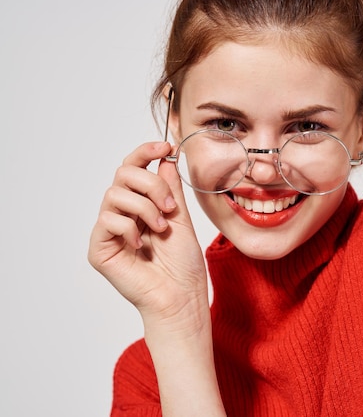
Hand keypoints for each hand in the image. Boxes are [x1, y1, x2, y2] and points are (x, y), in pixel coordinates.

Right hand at [88, 141, 207, 327]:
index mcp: (142, 204)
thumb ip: (170, 189)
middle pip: (123, 174)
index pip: (134, 168)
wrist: (181, 297)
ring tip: (161, 229)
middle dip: (151, 184)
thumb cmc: (183, 265)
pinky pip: (107, 220)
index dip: (146, 152)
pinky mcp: (99, 248)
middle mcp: (123, 214)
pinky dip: (130, 228)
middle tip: (169, 208)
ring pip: (115, 194)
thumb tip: (165, 160)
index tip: (166, 146)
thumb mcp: (181, 218)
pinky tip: (142, 246)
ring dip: (145, 208)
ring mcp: (109, 231)